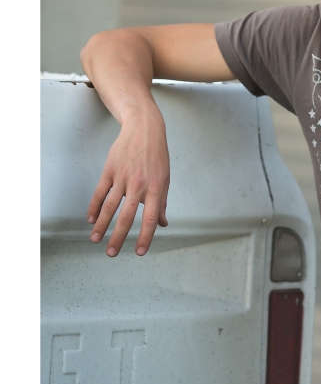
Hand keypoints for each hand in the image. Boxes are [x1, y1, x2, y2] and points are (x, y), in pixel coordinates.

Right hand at [87, 104, 169, 256]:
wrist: (144, 129)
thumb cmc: (157, 156)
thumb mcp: (165, 179)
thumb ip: (162, 203)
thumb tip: (163, 223)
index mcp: (155, 189)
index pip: (149, 219)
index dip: (145, 237)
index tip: (139, 252)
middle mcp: (138, 185)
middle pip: (125, 217)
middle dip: (118, 237)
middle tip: (111, 253)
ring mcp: (122, 177)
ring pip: (109, 207)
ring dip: (102, 226)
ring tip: (95, 239)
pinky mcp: (109, 170)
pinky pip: (100, 192)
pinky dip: (94, 207)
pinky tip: (91, 219)